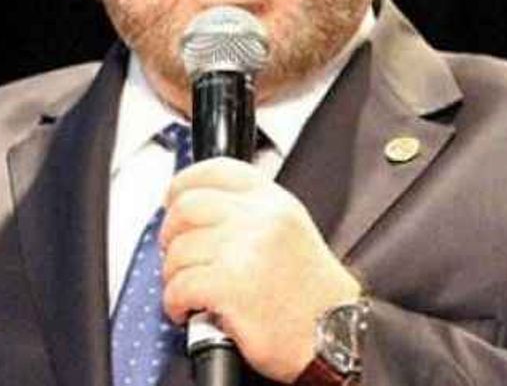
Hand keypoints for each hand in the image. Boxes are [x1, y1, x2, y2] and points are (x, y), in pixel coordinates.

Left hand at [159, 159, 361, 381]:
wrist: (336, 335)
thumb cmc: (313, 294)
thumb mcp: (291, 231)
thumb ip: (251, 212)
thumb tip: (198, 208)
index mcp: (274, 202)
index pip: (217, 170)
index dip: (183, 184)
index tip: (172, 199)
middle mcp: (260, 219)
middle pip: (186, 207)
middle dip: (171, 233)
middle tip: (176, 254)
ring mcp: (245, 251)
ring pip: (178, 251)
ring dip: (173, 275)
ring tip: (189, 290)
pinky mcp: (230, 287)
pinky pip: (179, 286)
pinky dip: (175, 302)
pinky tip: (188, 309)